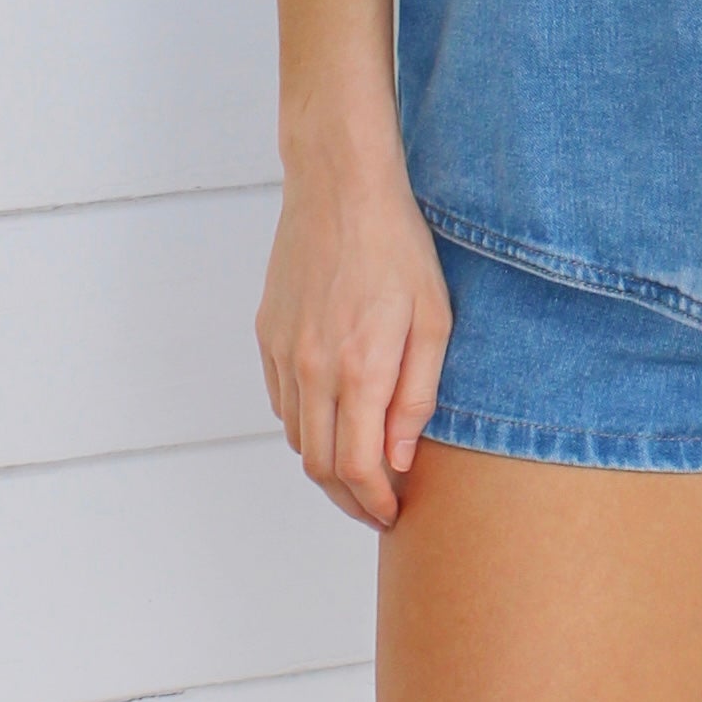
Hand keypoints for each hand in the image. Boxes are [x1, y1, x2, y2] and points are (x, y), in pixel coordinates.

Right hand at [258, 150, 454, 526]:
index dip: (375, 504)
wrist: (340, 186)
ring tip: (360, 471)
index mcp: (359, 369)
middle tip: (378, 508)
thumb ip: (416, 395)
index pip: (357, 469)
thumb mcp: (434, 321)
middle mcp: (312, 368)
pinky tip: (334, 421)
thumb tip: (399, 459)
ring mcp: (283, 352)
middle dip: (349, 499)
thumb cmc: (399, 247)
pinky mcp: (268, 335)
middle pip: (319, 466)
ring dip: (325, 467)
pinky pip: (282, 403)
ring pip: (296, 438)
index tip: (394, 515)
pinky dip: (305, 426)